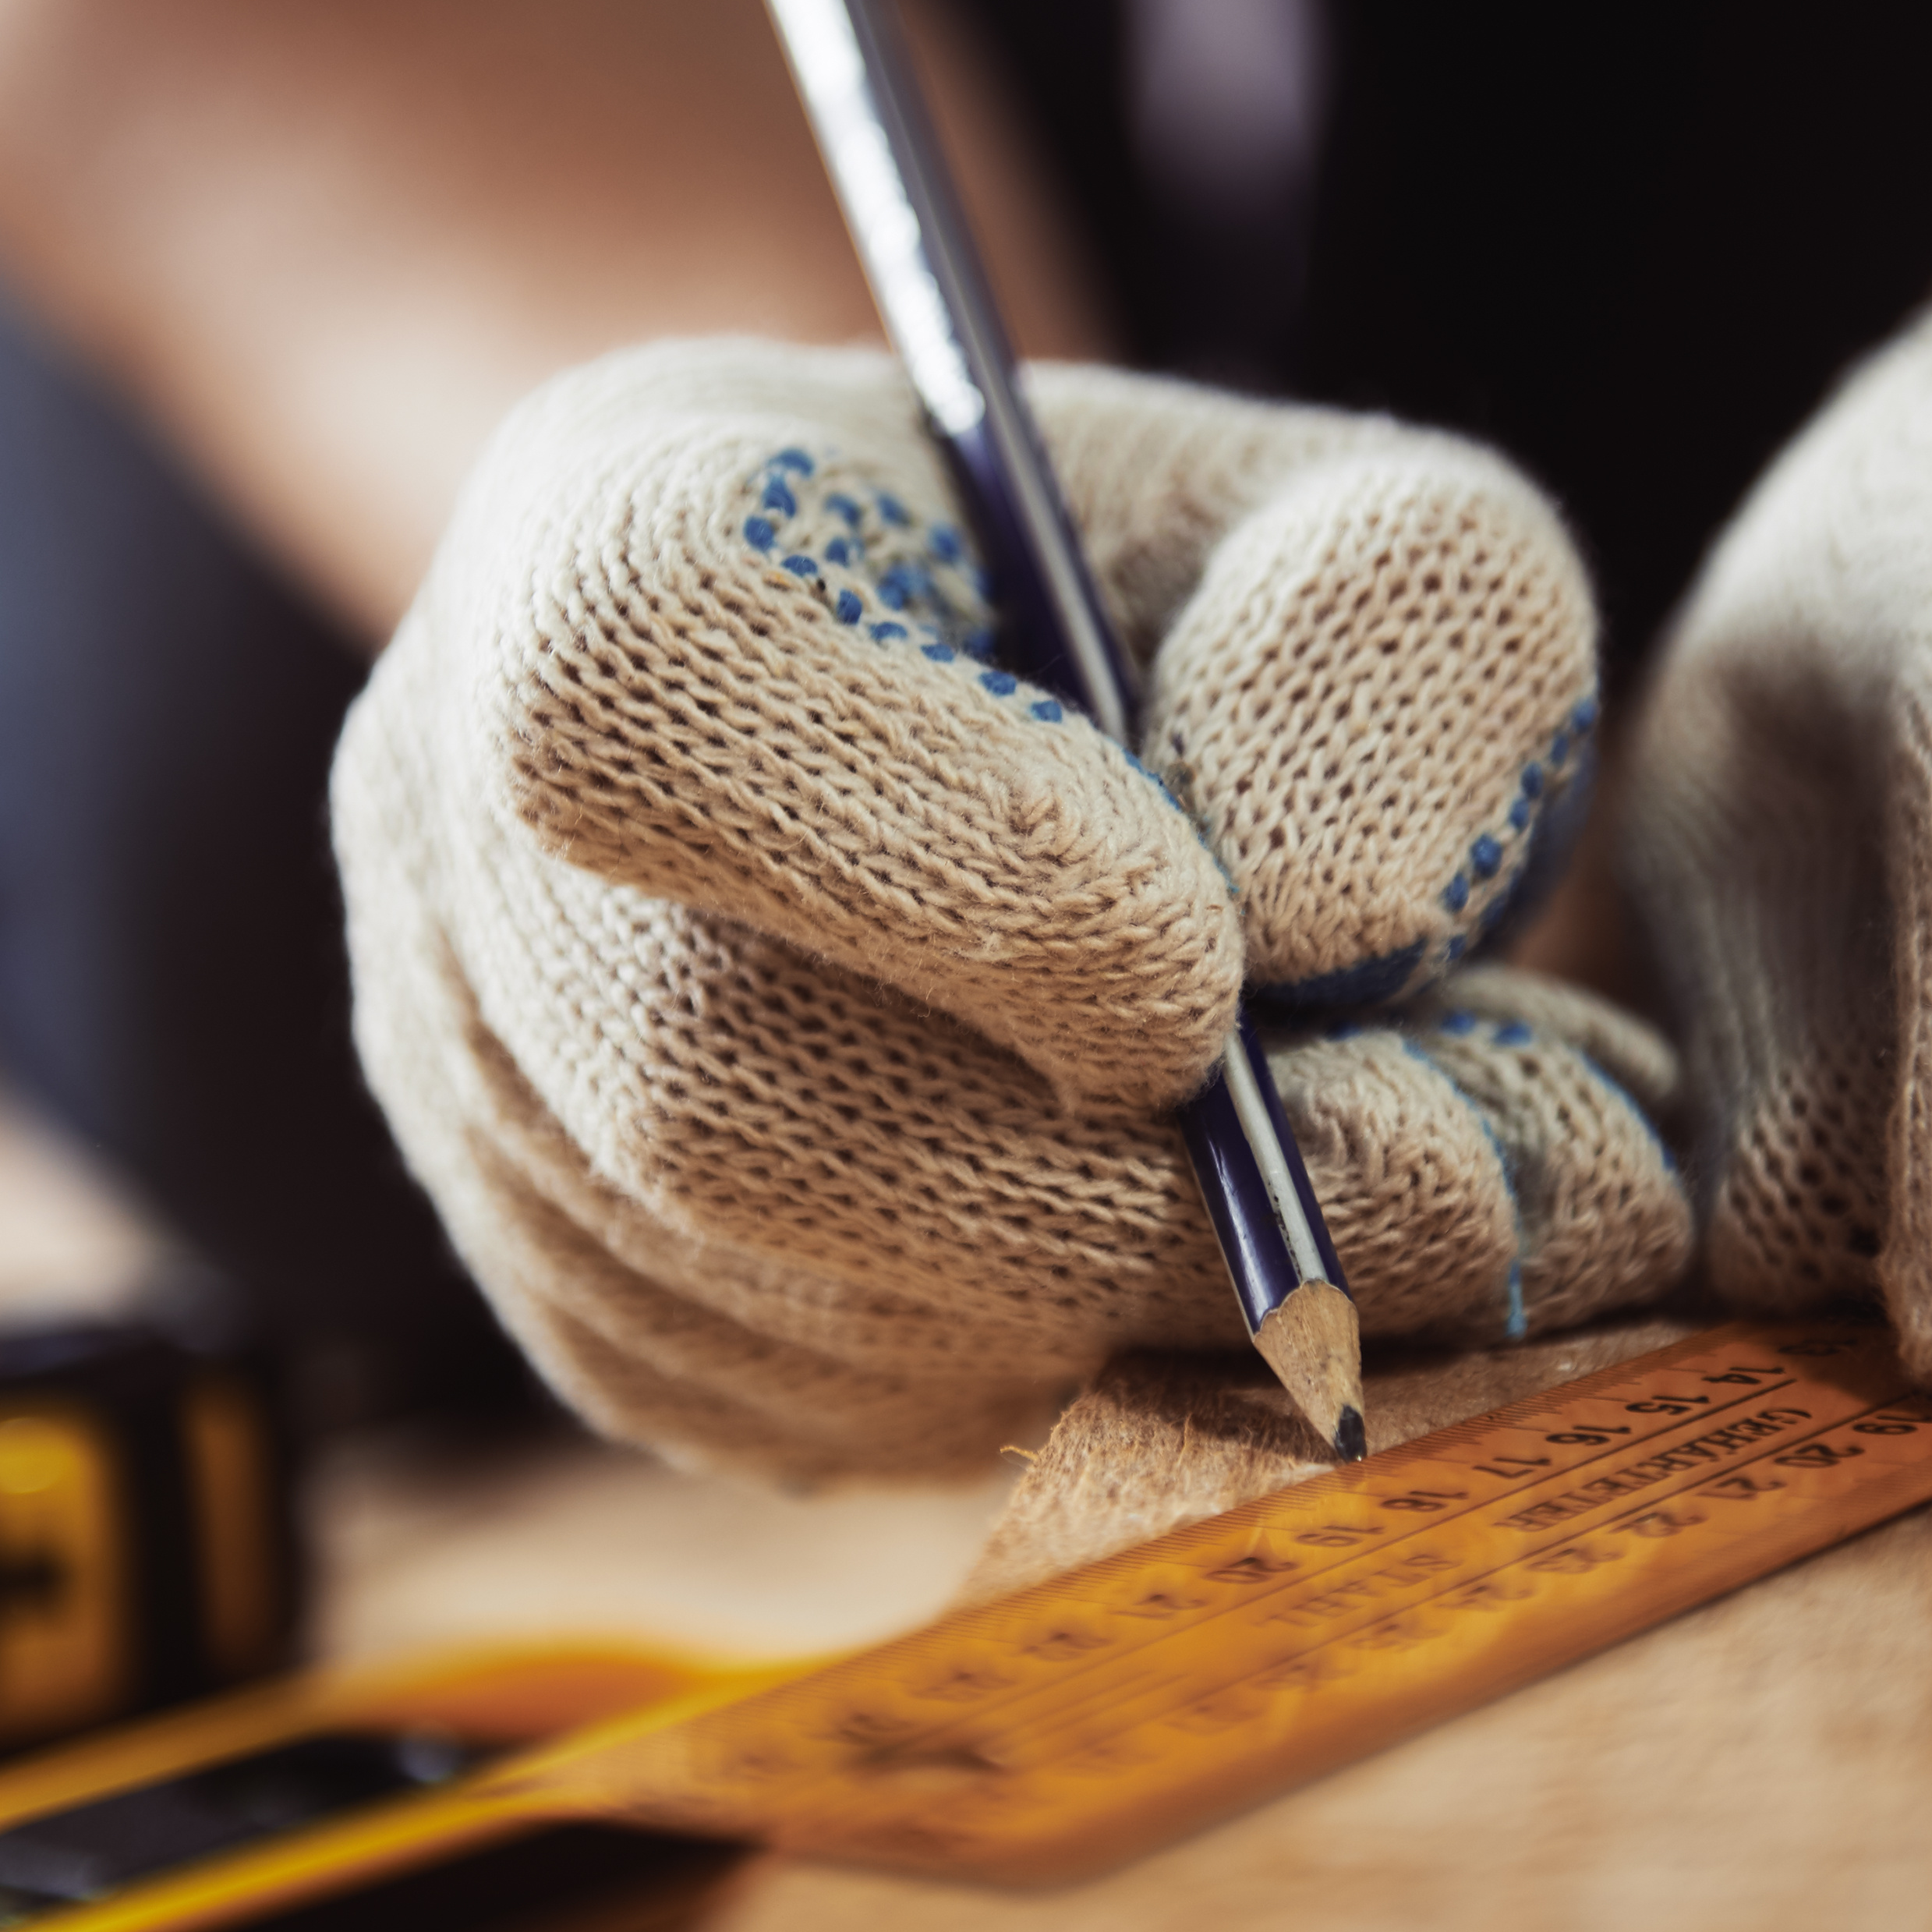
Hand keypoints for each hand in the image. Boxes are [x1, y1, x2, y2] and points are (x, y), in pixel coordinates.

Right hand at [334, 339, 1689, 1475]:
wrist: (964, 729)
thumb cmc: (1163, 596)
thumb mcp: (1341, 517)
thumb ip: (1388, 640)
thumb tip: (1329, 927)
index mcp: (601, 535)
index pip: (646, 697)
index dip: (935, 858)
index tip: (1215, 969)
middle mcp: (459, 834)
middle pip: (724, 1080)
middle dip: (1136, 1188)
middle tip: (1473, 1198)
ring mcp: (490, 1109)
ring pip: (796, 1298)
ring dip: (1166, 1307)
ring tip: (1446, 1215)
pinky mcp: (595, 1321)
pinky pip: (839, 1414)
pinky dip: (1096, 1374)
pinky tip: (1261, 1276)